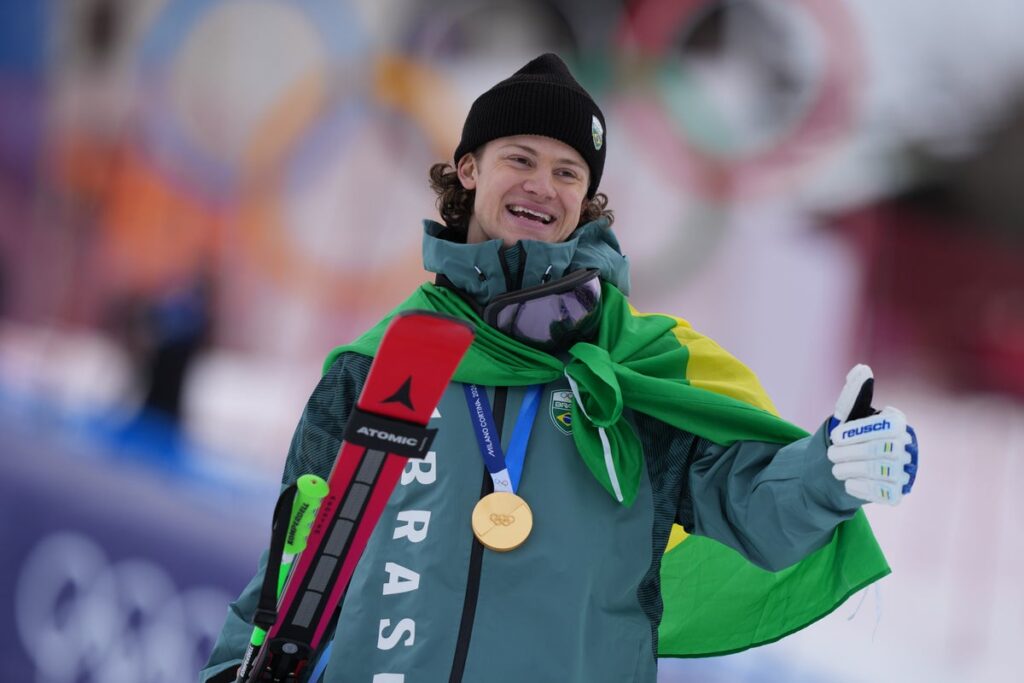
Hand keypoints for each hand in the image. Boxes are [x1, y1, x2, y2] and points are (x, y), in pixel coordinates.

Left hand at [826, 364, 918, 504]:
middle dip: (852, 453)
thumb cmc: (851, 436)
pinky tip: (848, 483)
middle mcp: (907, 447)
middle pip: (881, 450)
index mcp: (898, 424)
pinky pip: (883, 492)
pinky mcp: (898, 493)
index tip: (835, 437)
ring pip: (881, 471)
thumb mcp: (849, 415)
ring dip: (853, 470)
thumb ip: (854, 394)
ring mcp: (905, 471)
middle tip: (831, 455)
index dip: (858, 433)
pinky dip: (862, 488)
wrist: (847, 468)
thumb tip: (861, 368)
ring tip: (835, 469)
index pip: (885, 427)